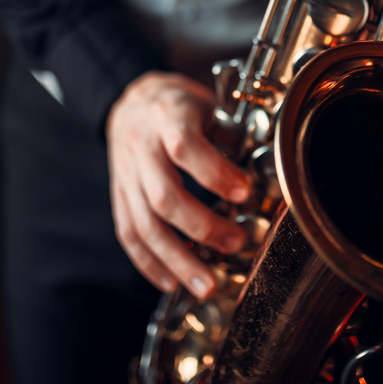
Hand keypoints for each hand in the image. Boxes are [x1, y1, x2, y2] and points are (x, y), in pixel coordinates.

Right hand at [106, 71, 249, 297]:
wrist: (131, 99)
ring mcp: (125, 174)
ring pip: (143, 224)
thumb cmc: (179, 105)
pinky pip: (128, 233)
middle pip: (163, 196)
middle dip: (202, 227)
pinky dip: (149, 262)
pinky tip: (172, 281)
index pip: (184, 147)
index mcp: (166, 116)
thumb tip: (264, 175)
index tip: (243, 193)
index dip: (214, 173)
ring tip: (206, 284)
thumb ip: (230, 136)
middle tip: (235, 242)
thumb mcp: (207, 105)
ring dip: (176, 260)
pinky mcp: (118, 195)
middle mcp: (140, 146)